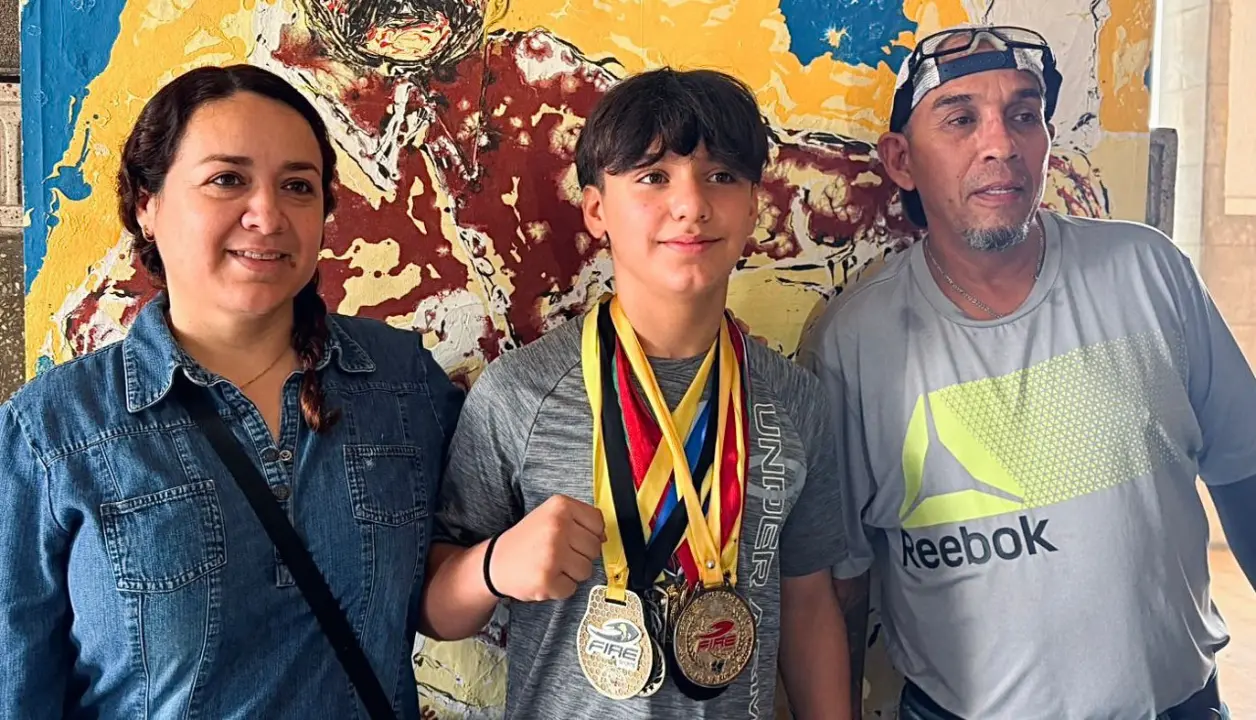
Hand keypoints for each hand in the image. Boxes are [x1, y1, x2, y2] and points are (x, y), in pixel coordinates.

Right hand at [489, 495, 605, 601]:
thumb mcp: (551, 517)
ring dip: (571, 573)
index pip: (598, 523)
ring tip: (551, 565)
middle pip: (595, 548)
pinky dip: (560, 587)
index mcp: (560, 506)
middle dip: (580, 555)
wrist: (495, 562)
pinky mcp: (547, 580)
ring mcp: (552, 554)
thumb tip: (605, 537)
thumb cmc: (528, 540)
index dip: (590, 534)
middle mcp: (557, 527)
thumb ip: (580, 521)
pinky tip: (545, 576)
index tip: (573, 538)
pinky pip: (571, 588)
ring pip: (586, 570)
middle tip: (558, 553)